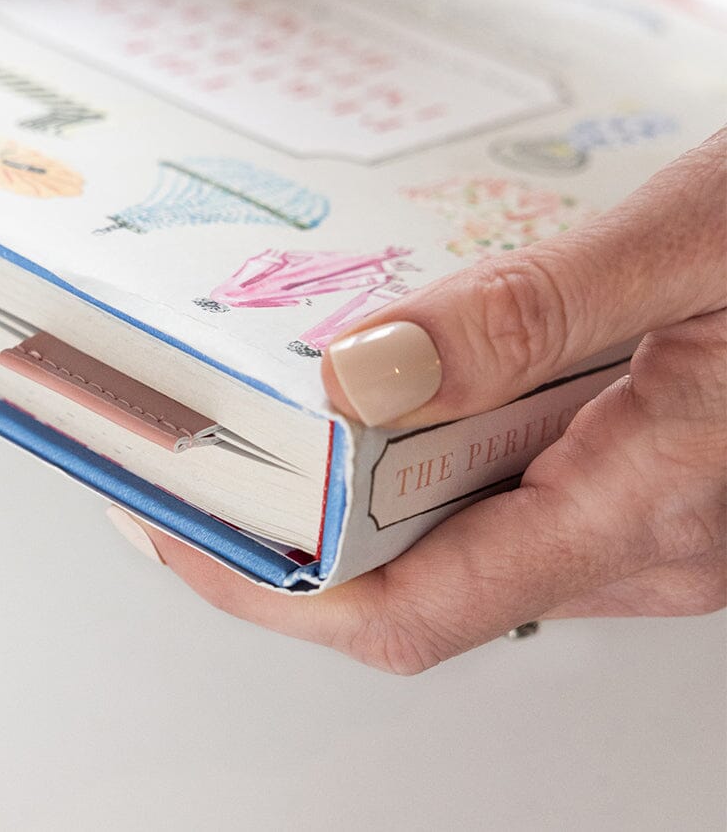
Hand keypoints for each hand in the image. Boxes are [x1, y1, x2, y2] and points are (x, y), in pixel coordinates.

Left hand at [113, 131, 725, 672]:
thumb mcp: (693, 246)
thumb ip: (528, 315)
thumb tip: (363, 370)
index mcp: (650, 505)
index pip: (413, 610)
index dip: (275, 589)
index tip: (181, 528)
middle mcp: (648, 540)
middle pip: (423, 578)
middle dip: (295, 530)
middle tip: (203, 446)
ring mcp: (657, 515)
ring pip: (469, 533)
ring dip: (361, 483)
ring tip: (275, 400)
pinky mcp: (660, 472)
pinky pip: (519, 487)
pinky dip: (435, 448)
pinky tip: (403, 373)